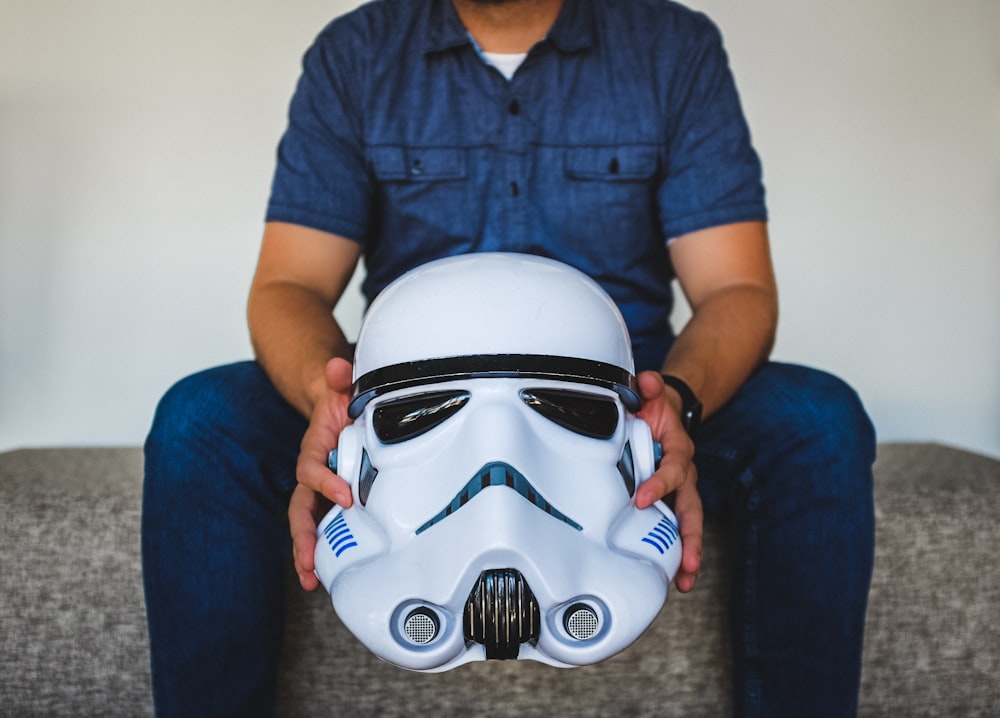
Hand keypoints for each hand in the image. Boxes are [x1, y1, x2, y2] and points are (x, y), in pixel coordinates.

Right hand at [290, 357, 354, 589]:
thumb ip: (340, 375)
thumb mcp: (343, 382)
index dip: (324, 482)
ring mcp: (320, 487)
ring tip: (310, 579)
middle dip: (302, 535)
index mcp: (315, 446)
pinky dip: (320, 549)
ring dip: (306, 551)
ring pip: (306, 523)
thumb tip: (337, 366)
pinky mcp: (331, 496)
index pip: (311, 468)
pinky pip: (322, 525)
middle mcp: (313, 470)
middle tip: (309, 561)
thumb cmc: (341, 398)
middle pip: (299, 507)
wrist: (335, 401)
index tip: (345, 495)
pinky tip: (322, 574)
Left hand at [634, 370, 703, 592]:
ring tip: (686, 581)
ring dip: (689, 552)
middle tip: (687, 561)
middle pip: (692, 507)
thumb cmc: (654, 406)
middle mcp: (684, 472)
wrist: (666, 409)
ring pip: (688, 523)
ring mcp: (680, 489)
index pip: (673, 468)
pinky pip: (676, 526)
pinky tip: (677, 576)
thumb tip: (646, 382)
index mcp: (678, 448)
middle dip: (691, 535)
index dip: (660, 483)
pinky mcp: (671, 499)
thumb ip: (648, 386)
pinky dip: (678, 551)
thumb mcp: (650, 391)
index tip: (640, 498)